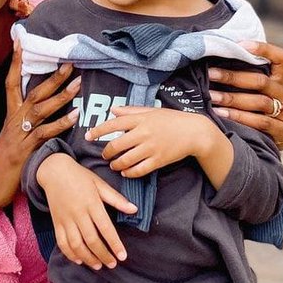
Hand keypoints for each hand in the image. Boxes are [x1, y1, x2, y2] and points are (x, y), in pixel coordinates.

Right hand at [0, 46, 80, 214]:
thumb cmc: (4, 165)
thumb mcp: (14, 140)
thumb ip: (27, 126)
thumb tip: (44, 115)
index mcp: (10, 116)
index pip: (11, 82)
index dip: (15, 61)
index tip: (20, 41)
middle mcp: (13, 121)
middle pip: (33, 92)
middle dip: (52, 77)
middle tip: (70, 63)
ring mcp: (18, 135)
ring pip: (40, 109)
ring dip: (61, 95)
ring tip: (77, 83)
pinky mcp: (25, 150)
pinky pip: (44, 133)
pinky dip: (60, 123)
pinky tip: (75, 116)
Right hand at [36, 153, 135, 270]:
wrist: (54, 171)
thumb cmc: (80, 177)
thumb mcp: (100, 183)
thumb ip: (116, 198)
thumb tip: (134, 209)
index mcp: (91, 203)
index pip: (105, 228)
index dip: (114, 244)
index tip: (122, 256)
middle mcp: (78, 213)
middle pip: (91, 240)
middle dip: (103, 255)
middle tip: (113, 264)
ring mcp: (65, 220)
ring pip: (76, 244)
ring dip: (88, 258)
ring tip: (98, 265)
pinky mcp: (56, 223)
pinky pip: (62, 242)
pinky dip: (70, 254)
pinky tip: (79, 260)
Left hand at [86, 107, 220, 177]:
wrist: (194, 132)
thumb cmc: (172, 119)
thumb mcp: (151, 110)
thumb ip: (130, 111)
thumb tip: (112, 110)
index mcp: (140, 119)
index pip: (113, 124)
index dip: (98, 131)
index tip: (88, 136)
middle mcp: (144, 133)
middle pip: (116, 145)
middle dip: (106, 152)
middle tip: (104, 155)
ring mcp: (151, 148)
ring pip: (125, 160)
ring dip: (116, 164)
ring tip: (114, 165)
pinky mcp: (158, 160)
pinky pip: (139, 170)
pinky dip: (129, 172)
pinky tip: (125, 172)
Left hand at [208, 40, 282, 150]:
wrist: (265, 148)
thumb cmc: (250, 116)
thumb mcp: (250, 95)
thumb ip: (241, 80)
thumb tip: (212, 60)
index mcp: (280, 81)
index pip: (281, 59)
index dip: (263, 49)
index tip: (240, 44)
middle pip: (262, 81)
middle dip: (232, 77)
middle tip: (210, 74)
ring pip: (260, 101)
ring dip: (232, 99)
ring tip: (210, 96)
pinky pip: (261, 122)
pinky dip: (239, 117)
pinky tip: (220, 114)